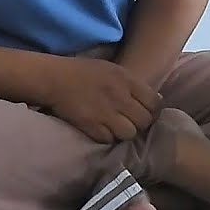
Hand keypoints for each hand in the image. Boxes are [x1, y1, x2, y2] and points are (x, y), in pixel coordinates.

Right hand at [39, 57, 161, 142]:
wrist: (54, 78)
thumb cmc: (84, 72)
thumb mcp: (114, 70)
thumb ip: (133, 85)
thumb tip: (154, 101)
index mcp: (127, 80)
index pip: (154, 103)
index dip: (152, 112)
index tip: (145, 114)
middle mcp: (119, 96)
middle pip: (144, 121)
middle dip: (139, 124)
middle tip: (129, 122)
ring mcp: (105, 112)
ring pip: (129, 133)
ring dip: (123, 133)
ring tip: (114, 127)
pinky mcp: (91, 125)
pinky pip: (109, 139)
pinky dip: (106, 137)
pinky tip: (100, 129)